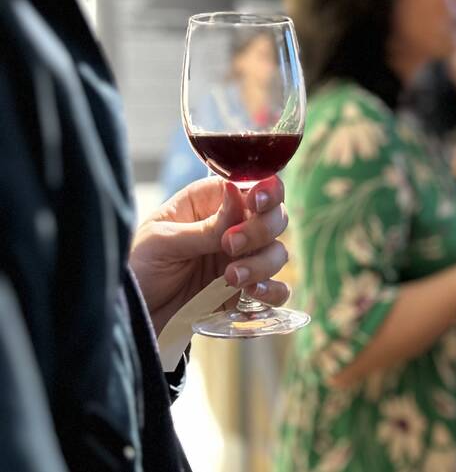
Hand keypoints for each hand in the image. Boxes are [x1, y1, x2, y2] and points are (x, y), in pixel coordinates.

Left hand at [129, 176, 290, 334]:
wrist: (131, 316)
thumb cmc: (138, 266)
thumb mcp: (164, 241)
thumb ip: (206, 226)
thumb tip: (238, 193)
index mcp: (210, 202)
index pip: (252, 186)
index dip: (265, 191)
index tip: (257, 202)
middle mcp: (232, 227)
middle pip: (274, 217)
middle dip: (260, 231)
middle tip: (230, 246)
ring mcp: (242, 259)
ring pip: (278, 253)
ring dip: (262, 264)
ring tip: (231, 278)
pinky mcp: (245, 291)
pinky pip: (276, 290)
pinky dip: (272, 291)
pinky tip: (252, 293)